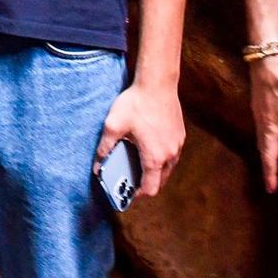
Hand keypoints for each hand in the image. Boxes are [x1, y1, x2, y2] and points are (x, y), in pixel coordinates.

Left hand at [98, 81, 185, 198]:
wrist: (158, 82)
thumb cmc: (136, 103)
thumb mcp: (113, 125)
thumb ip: (104, 149)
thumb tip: (97, 166)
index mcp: (154, 157)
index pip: (150, 189)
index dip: (138, 195)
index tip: (128, 192)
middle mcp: (170, 154)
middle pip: (160, 182)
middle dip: (146, 183)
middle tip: (130, 178)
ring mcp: (178, 145)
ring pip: (168, 169)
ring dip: (155, 171)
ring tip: (138, 163)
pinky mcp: (180, 135)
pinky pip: (172, 155)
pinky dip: (161, 158)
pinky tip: (148, 147)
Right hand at [250, 55, 277, 192]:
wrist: (266, 55)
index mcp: (271, 125)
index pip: (269, 155)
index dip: (271, 173)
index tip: (271, 190)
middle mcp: (262, 122)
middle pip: (270, 147)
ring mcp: (261, 113)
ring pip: (271, 135)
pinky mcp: (263, 104)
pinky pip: (272, 124)